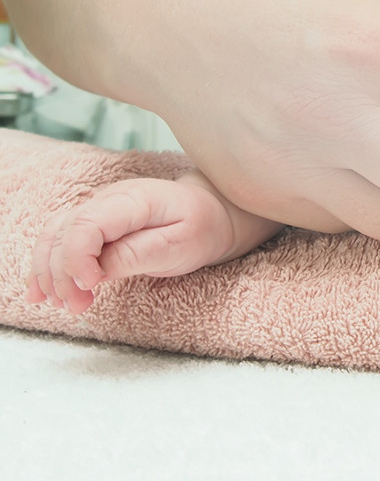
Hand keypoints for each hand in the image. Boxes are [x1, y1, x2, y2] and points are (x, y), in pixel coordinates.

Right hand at [26, 175, 236, 313]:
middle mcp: (108, 199)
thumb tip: (98, 269)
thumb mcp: (181, 245)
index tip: (91, 285)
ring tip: (64, 304)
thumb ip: (139, 254)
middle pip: (63, 233)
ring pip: (54, 237)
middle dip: (61, 274)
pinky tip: (41, 293)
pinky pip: (59, 241)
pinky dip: (47, 267)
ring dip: (50, 274)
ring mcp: (98, 209)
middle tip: (76, 305)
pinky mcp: (94, 224)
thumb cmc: (201, 228)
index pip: (85, 224)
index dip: (77, 258)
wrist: (212, 212)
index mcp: (133, 200)